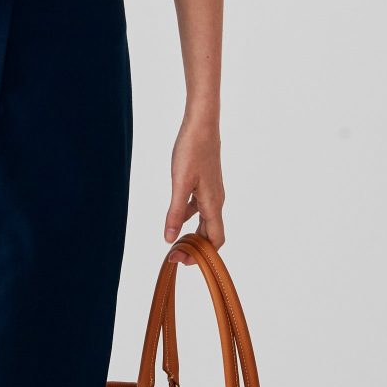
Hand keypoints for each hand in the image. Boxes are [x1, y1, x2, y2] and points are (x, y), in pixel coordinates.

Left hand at [163, 113, 224, 263]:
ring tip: (174, 240)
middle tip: (174, 255)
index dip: (201, 256)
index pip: (215, 241)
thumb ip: (175, 212)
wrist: (202, 126)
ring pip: (205, 221)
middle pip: (210, 234)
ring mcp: (212, 192)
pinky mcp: (206, 183)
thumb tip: (170, 239)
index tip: (180, 260)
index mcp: (213, 205)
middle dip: (195, 248)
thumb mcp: (180, 184)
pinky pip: (200, 207)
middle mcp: (216, 201)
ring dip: (192, 233)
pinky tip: (177, 216)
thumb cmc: (192, 152)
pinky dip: (190, 216)